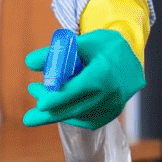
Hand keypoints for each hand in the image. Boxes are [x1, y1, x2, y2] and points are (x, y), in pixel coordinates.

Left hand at [22, 28, 144, 129]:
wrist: (133, 60)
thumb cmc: (107, 47)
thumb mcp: (84, 42)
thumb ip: (57, 51)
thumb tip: (29, 62)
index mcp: (103, 74)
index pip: (76, 90)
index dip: (56, 98)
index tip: (39, 104)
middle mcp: (109, 94)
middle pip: (73, 109)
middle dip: (49, 113)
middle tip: (29, 117)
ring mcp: (111, 107)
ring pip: (78, 116)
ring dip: (57, 112)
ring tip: (40, 102)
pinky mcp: (111, 114)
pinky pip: (86, 119)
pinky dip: (71, 114)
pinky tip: (60, 107)